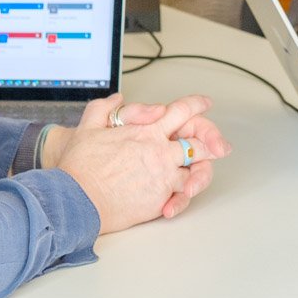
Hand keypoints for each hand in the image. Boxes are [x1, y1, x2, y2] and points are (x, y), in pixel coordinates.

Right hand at [55, 93, 230, 232]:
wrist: (76, 199)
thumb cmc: (80, 167)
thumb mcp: (89, 127)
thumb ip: (105, 108)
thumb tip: (118, 98)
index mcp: (147, 131)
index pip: (181, 110)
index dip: (196, 104)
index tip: (204, 103)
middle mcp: (160, 152)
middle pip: (198, 141)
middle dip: (213, 141)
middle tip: (220, 145)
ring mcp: (163, 176)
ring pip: (196, 170)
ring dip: (202, 171)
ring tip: (202, 172)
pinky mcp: (160, 199)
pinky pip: (183, 196)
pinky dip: (185, 196)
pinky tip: (182, 197)